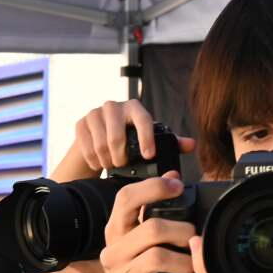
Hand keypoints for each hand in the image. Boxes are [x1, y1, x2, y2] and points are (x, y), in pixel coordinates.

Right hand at [52, 98, 197, 181]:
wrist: (97, 140)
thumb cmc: (127, 140)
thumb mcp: (148, 140)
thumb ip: (170, 142)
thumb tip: (191, 145)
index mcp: (134, 108)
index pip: (142, 119)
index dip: (146, 138)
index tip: (149, 156)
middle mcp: (114, 106)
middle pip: (117, 136)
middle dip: (121, 157)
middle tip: (123, 166)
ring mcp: (95, 113)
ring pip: (101, 144)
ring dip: (107, 160)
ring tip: (111, 165)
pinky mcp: (80, 123)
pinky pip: (87, 147)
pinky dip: (94, 160)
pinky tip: (99, 164)